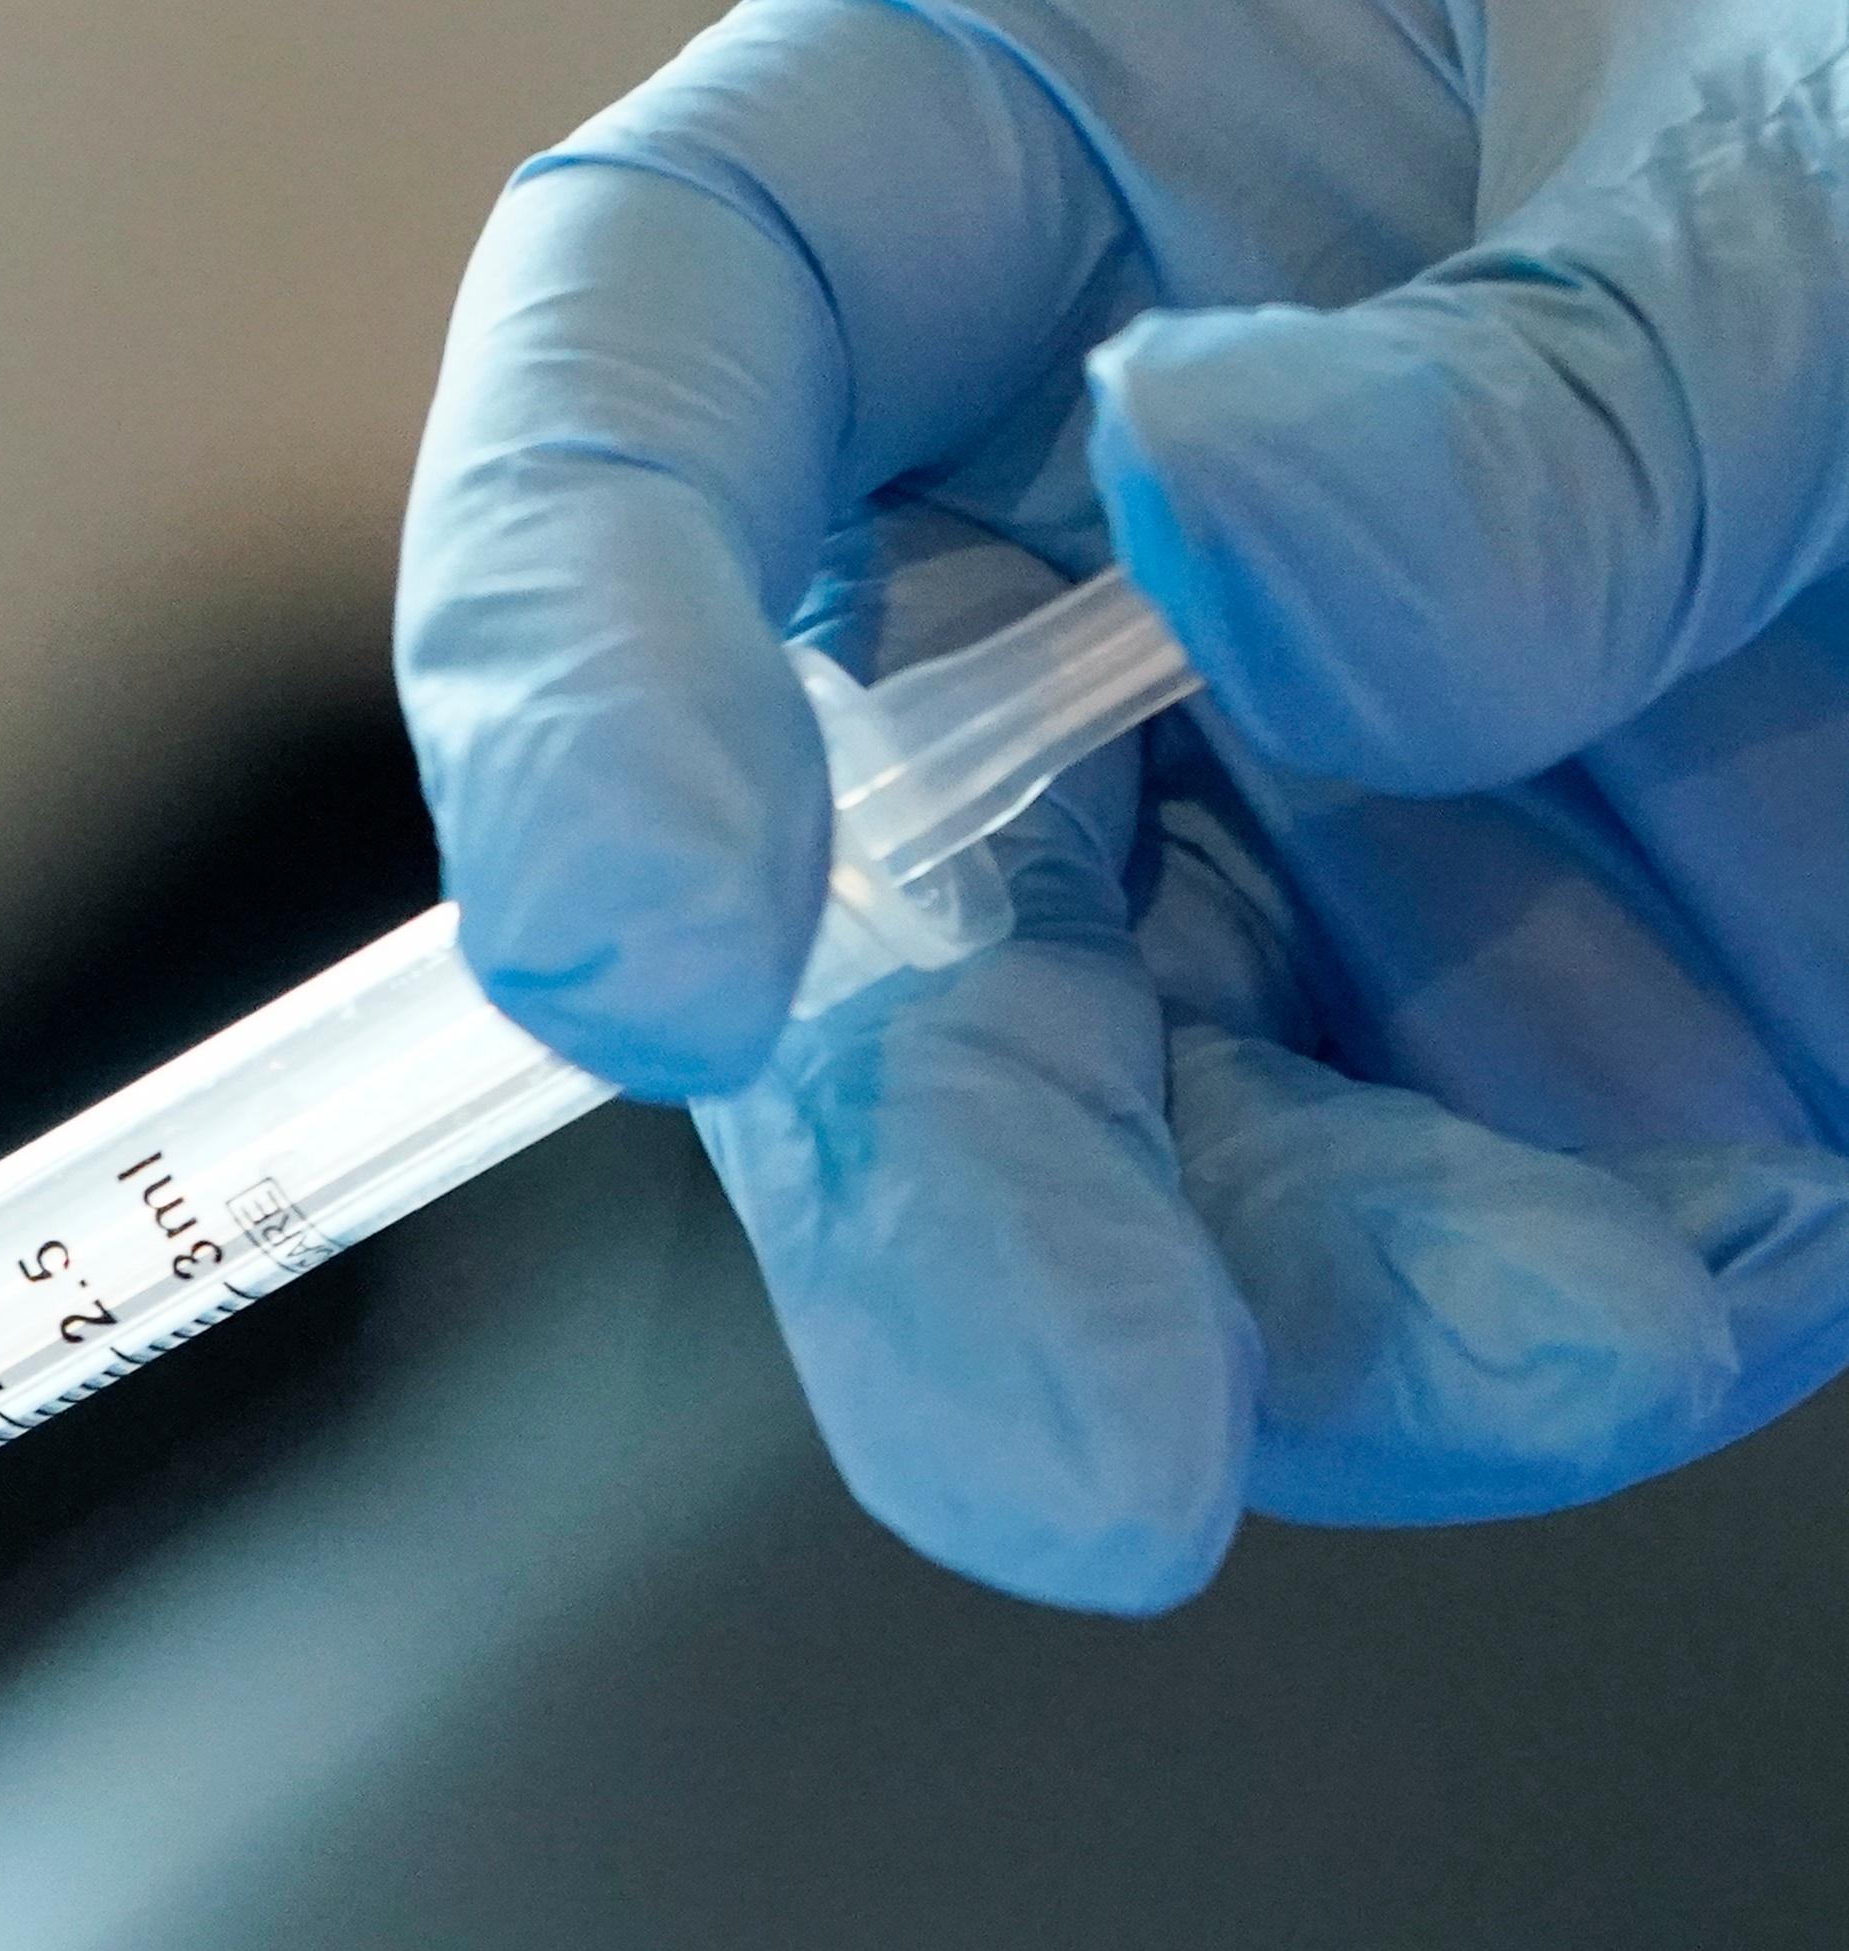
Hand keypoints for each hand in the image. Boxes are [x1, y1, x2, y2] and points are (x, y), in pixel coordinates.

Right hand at [401, 0, 1848, 1608]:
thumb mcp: (1795, 82)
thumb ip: (1550, 355)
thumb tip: (1243, 524)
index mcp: (1007, 164)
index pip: (648, 385)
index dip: (577, 681)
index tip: (665, 967)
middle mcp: (1071, 521)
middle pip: (849, 892)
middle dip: (960, 1211)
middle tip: (1084, 1460)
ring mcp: (1270, 784)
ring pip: (1132, 1128)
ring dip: (1316, 1301)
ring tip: (1598, 1336)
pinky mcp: (1485, 998)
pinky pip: (1430, 1227)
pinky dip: (1566, 1306)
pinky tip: (1756, 1247)